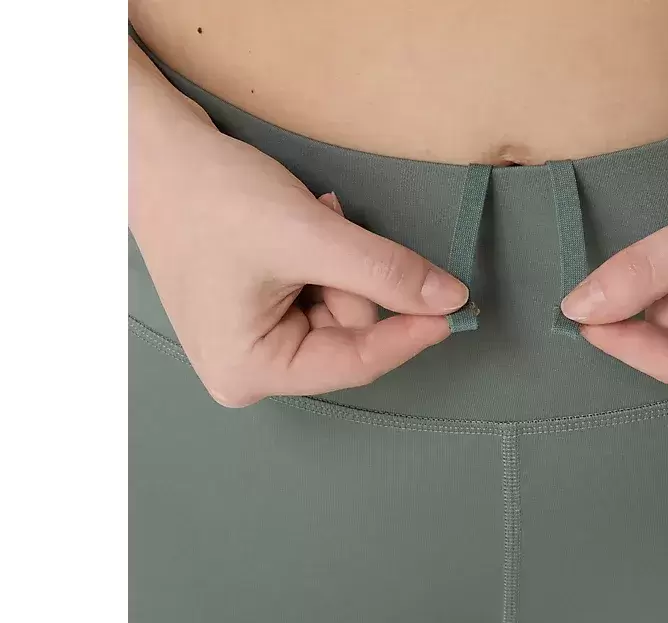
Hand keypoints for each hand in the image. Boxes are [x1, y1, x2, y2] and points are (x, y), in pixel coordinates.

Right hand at [130, 105, 467, 407]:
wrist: (153, 151)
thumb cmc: (213, 198)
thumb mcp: (310, 236)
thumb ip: (385, 273)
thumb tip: (450, 301)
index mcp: (253, 370)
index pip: (356, 363)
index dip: (410, 334)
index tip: (458, 311)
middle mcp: (251, 369)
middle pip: (348, 335)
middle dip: (352, 277)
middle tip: (327, 227)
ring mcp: (252, 343)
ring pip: (338, 310)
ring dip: (338, 262)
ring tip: (307, 219)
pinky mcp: (256, 315)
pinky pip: (317, 295)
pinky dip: (323, 259)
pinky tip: (300, 224)